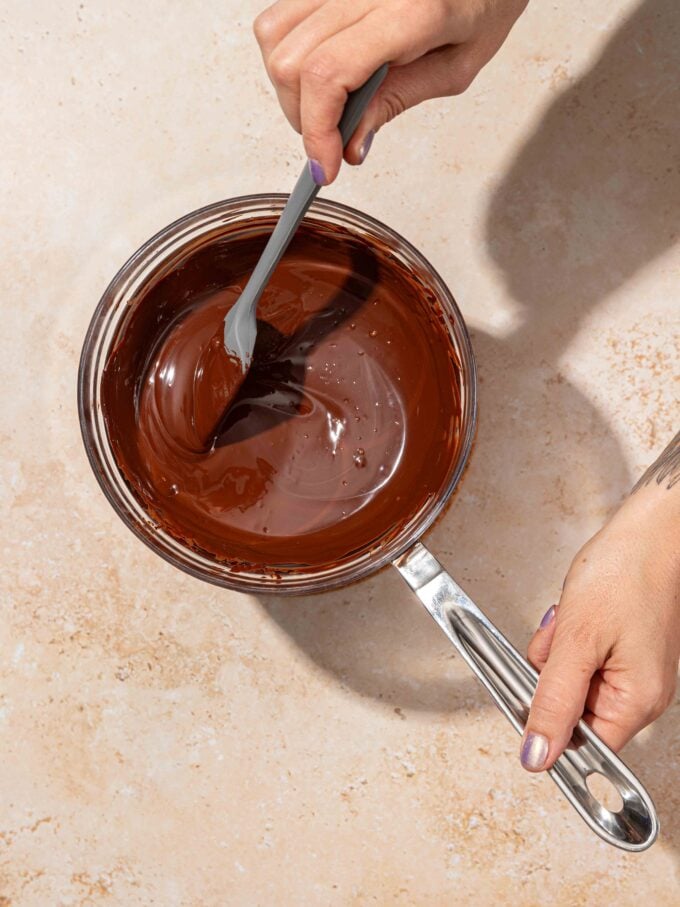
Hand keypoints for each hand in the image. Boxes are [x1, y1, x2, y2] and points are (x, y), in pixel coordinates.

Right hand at [253, 0, 527, 183]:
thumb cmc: (484, 2)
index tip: (325, 167)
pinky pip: (282, 16)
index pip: (327, 74)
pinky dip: (291, 54)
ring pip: (275, 36)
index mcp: (409, 10)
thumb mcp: (455, 67)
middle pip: (291, 61)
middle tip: (331, 142)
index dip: (316, 130)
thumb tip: (350, 144)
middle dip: (303, 117)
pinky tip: (322, 72)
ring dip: (292, 87)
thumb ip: (398, 101)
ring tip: (328, 105)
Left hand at [520, 436, 679, 771]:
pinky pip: (580, 654)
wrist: (651, 527)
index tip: (532, 692)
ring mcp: (633, 668)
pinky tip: (576, 609)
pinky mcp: (624, 647)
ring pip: (570, 677)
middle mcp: (640, 692)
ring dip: (557, 648)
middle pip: (572, 708)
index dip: (549, 724)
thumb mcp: (577, 639)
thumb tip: (536, 756)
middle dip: (551, 672)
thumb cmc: (628, 570)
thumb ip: (553, 701)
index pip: (584, 746)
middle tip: (560, 635)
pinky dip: (569, 634)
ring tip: (571, 615)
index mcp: (637, 700)